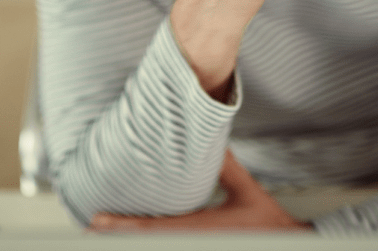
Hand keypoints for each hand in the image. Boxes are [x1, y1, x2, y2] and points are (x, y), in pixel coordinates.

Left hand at [90, 150, 312, 232]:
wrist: (289, 243)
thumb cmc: (268, 222)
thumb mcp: (246, 192)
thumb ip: (227, 167)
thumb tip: (210, 138)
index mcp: (200, 228)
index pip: (151, 229)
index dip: (121, 226)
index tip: (96, 220)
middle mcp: (195, 242)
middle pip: (146, 242)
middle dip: (116, 237)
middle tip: (87, 231)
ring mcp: (199, 247)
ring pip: (158, 247)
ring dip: (131, 242)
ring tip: (102, 236)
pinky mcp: (206, 247)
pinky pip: (170, 246)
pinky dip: (151, 242)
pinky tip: (138, 239)